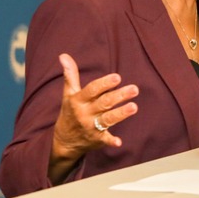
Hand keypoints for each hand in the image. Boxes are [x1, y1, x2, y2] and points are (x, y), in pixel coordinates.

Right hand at [48, 53, 138, 182]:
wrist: (64, 141)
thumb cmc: (70, 112)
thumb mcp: (68, 94)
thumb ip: (70, 75)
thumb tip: (64, 55)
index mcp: (78, 101)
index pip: (92, 90)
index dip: (104, 84)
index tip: (117, 77)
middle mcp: (85, 113)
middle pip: (104, 103)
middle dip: (119, 96)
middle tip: (134, 89)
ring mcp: (91, 127)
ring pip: (107, 119)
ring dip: (120, 114)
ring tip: (134, 107)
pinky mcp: (97, 140)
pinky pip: (105, 140)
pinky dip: (111, 141)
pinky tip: (119, 142)